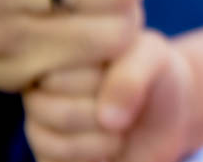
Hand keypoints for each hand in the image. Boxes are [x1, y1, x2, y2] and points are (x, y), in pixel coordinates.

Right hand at [25, 29, 193, 161]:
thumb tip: (107, 119)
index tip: (123, 70)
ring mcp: (38, 122)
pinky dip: (90, 161)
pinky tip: (109, 147)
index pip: (56, 70)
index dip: (101, 79)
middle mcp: (39, 87)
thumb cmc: (155, 76)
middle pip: (47, 108)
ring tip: (120, 127)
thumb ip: (132, 75)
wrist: (164, 113)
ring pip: (46, 142)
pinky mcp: (46, 156)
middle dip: (99, 111)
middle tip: (124, 104)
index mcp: (57, 51)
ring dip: (97, 141)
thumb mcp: (154, 58)